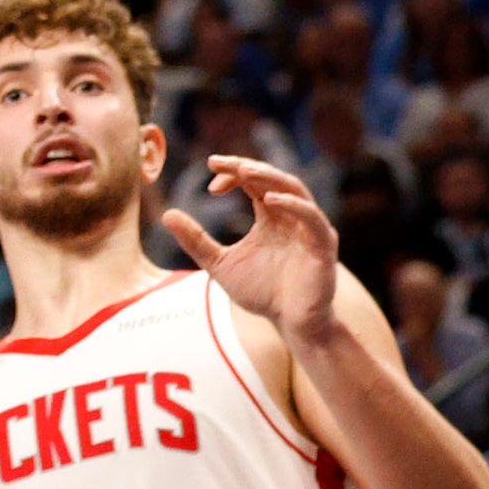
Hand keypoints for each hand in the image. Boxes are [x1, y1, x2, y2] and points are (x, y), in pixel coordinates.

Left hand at [163, 154, 340, 341]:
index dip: (232, 175)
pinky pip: (312, 217)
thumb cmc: (263, 294)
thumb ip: (196, 240)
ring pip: (294, 189)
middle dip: (246, 167)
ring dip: (269, 177)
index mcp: (270, 217)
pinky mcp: (323, 245)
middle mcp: (292, 217)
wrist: (294, 326)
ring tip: (243, 171)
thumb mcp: (220, 264)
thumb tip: (165, 214)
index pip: (252, 183)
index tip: (210, 181)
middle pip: (272, 178)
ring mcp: (310, 228)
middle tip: (218, 162)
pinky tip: (269, 200)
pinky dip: (292, 205)